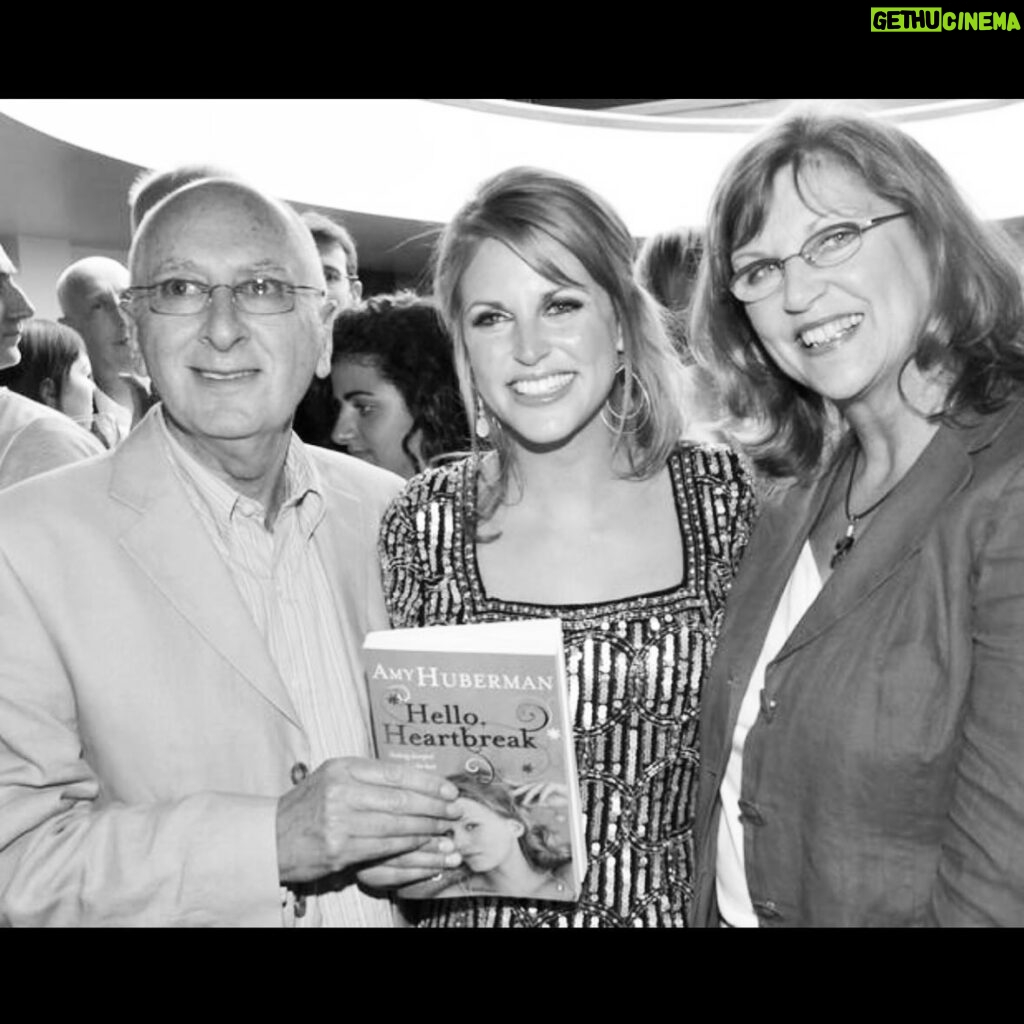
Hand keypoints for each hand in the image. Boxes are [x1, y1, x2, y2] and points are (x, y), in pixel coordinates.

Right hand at [276, 757, 460, 883]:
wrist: (270, 837)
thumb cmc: (308, 806)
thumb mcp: (332, 777)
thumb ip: (368, 776)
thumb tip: (415, 781)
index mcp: (343, 768)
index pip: (396, 773)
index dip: (428, 782)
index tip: (449, 789)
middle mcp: (341, 791)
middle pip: (401, 799)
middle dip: (433, 806)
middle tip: (454, 810)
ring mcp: (340, 821)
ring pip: (396, 824)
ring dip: (426, 828)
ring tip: (445, 828)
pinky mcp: (340, 849)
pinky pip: (385, 846)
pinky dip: (409, 845)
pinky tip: (423, 843)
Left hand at [512, 781, 569, 806]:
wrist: (570, 797)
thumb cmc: (556, 798)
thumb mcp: (543, 802)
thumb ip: (533, 802)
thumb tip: (523, 804)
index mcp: (535, 788)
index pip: (523, 785)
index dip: (513, 783)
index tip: (503, 780)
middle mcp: (539, 785)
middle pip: (527, 785)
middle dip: (518, 789)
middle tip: (510, 794)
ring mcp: (546, 784)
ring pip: (535, 788)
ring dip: (529, 796)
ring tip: (524, 803)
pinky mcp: (553, 785)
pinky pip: (546, 789)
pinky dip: (542, 795)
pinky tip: (540, 802)